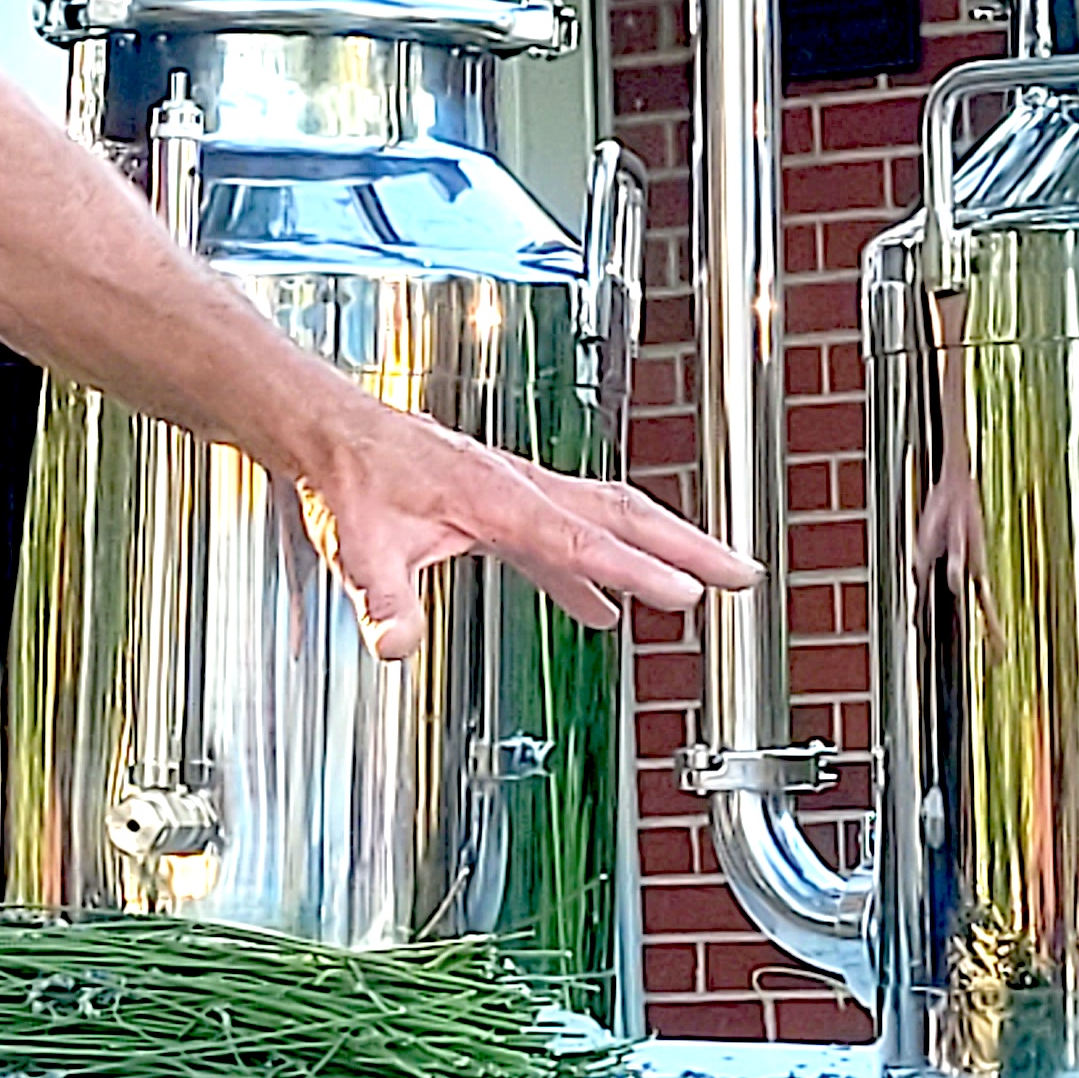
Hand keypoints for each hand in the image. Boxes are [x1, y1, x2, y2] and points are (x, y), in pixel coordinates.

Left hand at [298, 405, 760, 659]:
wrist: (335, 433)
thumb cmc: (351, 480)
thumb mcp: (359, 547)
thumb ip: (382, 598)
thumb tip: (395, 644)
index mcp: (497, 499)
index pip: (581, 541)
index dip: (636, 570)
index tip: (688, 593)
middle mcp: (521, 489)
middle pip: (622, 516)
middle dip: (688, 546)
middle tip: (744, 577)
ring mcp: (519, 493)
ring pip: (607, 518)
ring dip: (661, 549)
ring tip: (709, 585)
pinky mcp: (506, 504)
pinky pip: (570, 536)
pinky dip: (600, 569)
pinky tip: (604, 610)